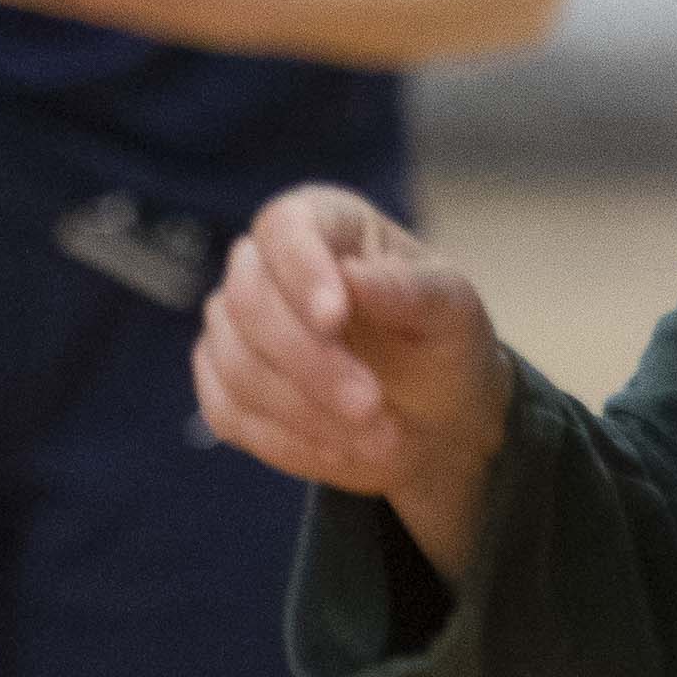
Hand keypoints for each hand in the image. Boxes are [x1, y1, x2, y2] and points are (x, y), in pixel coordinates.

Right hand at [194, 186, 510, 550]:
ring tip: (381, 440)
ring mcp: (235, 327)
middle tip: (371, 406)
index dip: (302, 271)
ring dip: (307, 411)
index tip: (335, 318)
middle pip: (249, 301)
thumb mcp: (453, 313)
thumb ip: (409, 289)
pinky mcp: (223, 386)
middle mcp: (265, 266)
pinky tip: (345, 453)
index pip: (287, 227)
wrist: (435, 417)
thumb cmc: (444, 343)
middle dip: (311, 362)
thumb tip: (353, 277)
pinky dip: (289, 440)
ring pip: (236, 363)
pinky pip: (230, 412)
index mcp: (326, 222)